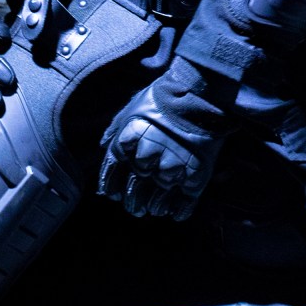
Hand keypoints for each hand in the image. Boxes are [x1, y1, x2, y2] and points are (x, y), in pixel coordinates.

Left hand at [98, 60, 231, 220]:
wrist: (200, 93)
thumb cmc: (163, 99)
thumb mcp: (132, 108)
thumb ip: (116, 130)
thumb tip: (104, 147)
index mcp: (128, 142)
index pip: (112, 173)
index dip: (111, 186)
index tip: (113, 194)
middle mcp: (146, 159)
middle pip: (134, 193)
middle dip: (133, 203)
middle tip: (135, 207)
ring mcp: (171, 169)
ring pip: (157, 203)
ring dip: (155, 207)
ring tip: (155, 208)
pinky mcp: (194, 176)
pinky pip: (184, 204)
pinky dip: (178, 211)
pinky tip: (175, 212)